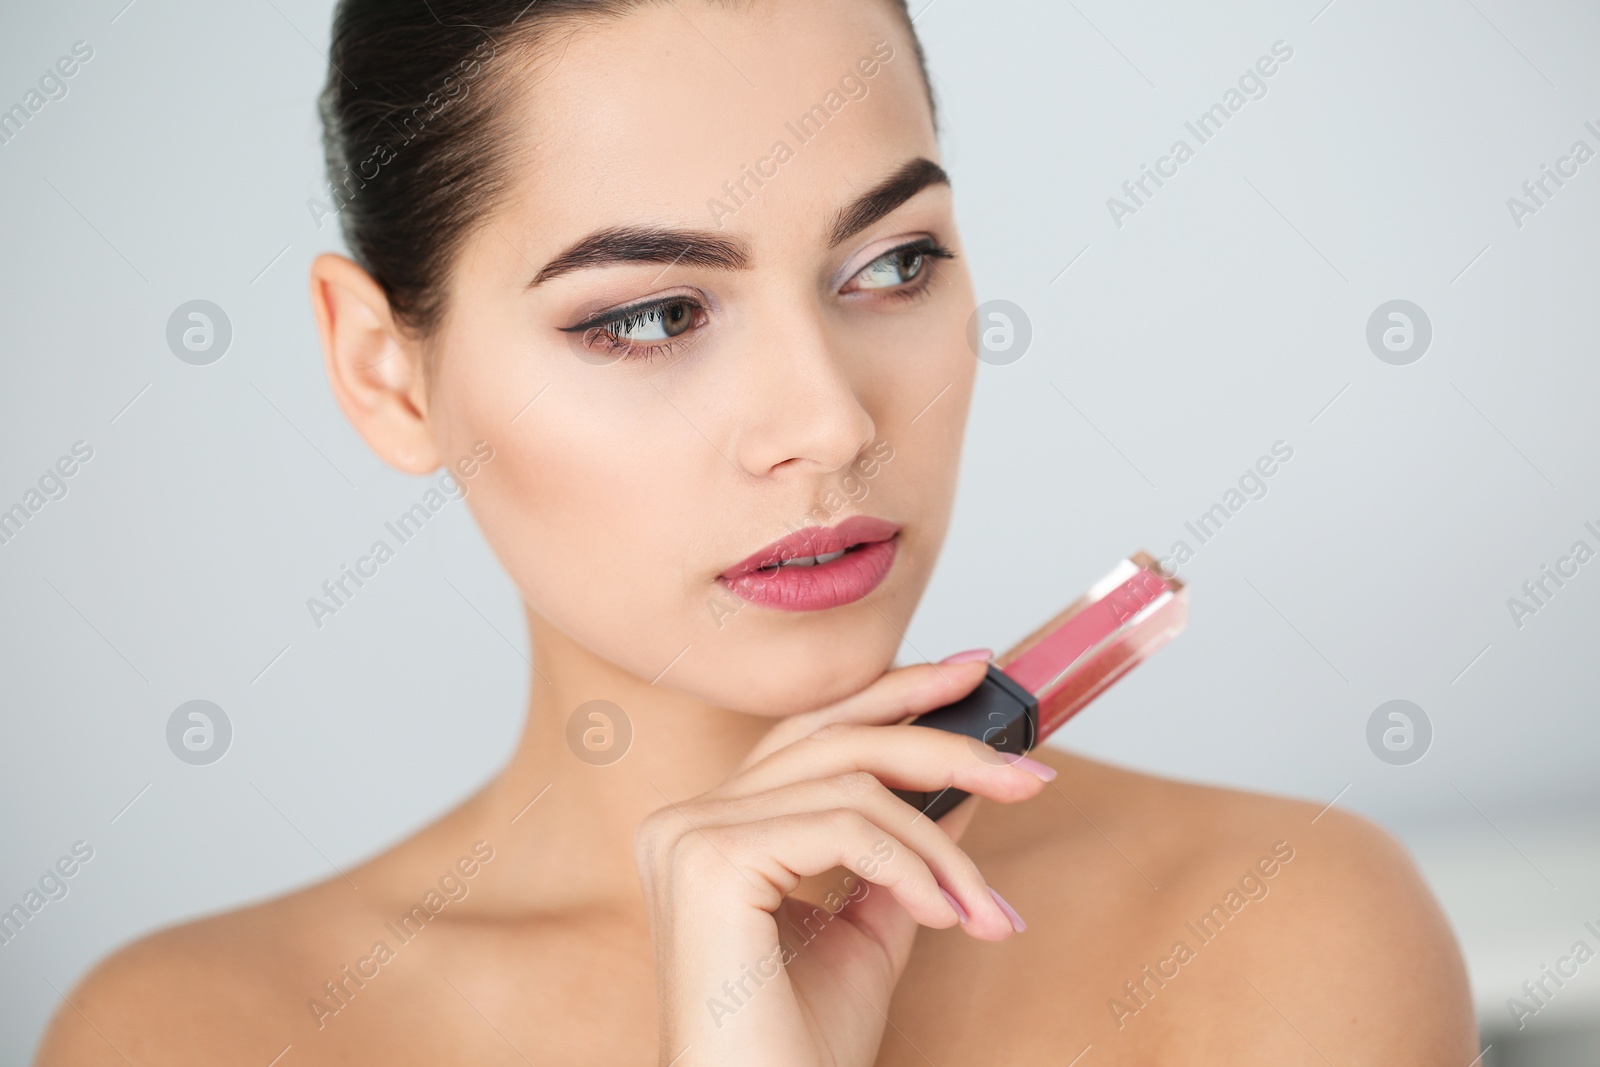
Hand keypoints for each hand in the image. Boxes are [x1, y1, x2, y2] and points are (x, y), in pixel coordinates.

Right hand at [634, 656, 1053, 1066]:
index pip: (811, 732)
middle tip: (1031, 775)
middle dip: (943, 746)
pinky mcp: (709, 860)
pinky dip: (912, 867)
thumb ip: (906, 851)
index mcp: (710, 828)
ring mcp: (688, 834)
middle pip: (833, 738)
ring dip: (941, 849)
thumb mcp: (873, 927)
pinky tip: (946, 917)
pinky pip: (844, 827)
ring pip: (851, 786)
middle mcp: (685, 818)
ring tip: (984, 910)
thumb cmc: (799, 1048)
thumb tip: (963, 786)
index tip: (973, 675)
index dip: (893, 693)